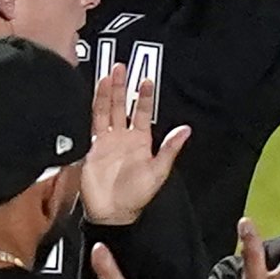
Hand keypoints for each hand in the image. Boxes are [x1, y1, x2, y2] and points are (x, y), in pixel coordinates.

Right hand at [81, 69, 189, 227]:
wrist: (112, 211)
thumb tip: (187, 129)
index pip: (143, 113)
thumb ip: (170, 149)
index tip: (147, 81)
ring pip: (107, 110)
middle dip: (123, 87)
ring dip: (108, 92)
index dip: (145, 98)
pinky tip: (96, 94)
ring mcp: (107, 140)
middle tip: (122, 67)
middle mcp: (123, 136)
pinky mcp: (92, 146)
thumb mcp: (158, 171)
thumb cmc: (137, 195)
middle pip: (123, 106)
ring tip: (109, 74)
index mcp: (141, 141)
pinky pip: (94, 123)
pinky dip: (95, 108)